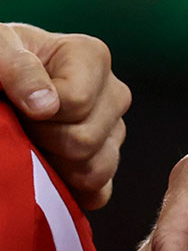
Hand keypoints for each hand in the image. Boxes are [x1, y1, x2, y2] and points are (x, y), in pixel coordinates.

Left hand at [0, 22, 130, 208]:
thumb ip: (17, 68)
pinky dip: (73, 192)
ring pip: (97, 169)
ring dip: (56, 168)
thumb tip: (47, 107)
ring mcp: (113, 128)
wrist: (2, 84)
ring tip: (33, 147)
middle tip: (21, 128)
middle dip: (44, 142)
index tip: (16, 106)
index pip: (76, 104)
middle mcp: (112, 92)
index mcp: (92, 58)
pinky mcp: (106, 159)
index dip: (37, 115)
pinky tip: (47, 177)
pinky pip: (100, 190)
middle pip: (87, 139)